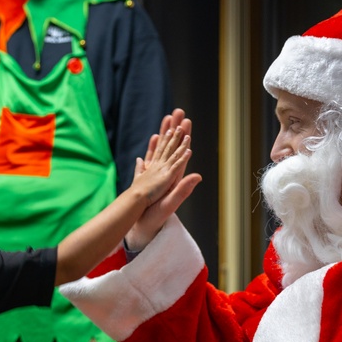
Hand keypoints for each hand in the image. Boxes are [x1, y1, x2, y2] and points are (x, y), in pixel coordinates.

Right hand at [126, 109, 201, 249]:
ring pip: (162, 150)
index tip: (186, 121)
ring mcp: (157, 177)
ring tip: (167, 119)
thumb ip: (183, 190)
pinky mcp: (148, 180)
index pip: (181, 152)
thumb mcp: (170, 204)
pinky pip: (152, 159)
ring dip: (165, 135)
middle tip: (178, 112)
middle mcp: (167, 175)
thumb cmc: (155, 220)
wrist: (142, 229)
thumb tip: (198, 176)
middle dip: (175, 129)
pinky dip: (153, 147)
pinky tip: (154, 140)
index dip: (184, 136)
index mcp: (173, 179)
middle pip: (173, 147)